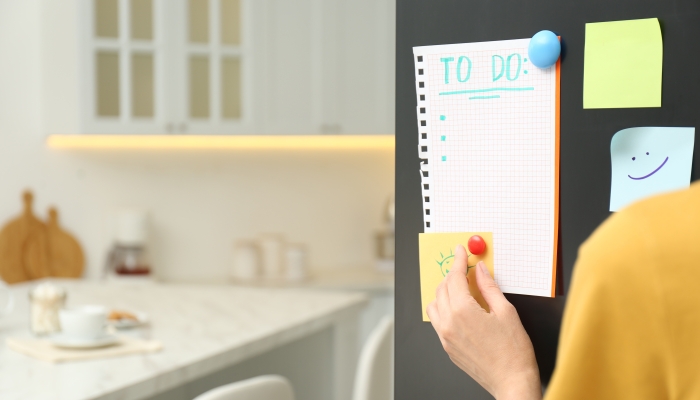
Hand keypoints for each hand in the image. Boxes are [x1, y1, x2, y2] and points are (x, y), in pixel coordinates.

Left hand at [427, 245, 540, 399]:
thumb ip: (489, 287)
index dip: (458, 261)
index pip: (454, 277)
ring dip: (445, 292)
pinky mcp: (447, 347)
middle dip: (452, 275)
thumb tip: (480, 270)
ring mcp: (445, 337)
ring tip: (462, 289)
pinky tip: (460, 309)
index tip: (461, 251)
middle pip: (442, 289)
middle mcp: (448, 324)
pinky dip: (444, 309)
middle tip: (466, 269)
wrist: (512, 382)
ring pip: (434, 305)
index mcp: (463, 312)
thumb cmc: (513, 352)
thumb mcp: (506, 312)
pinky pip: (438, 321)